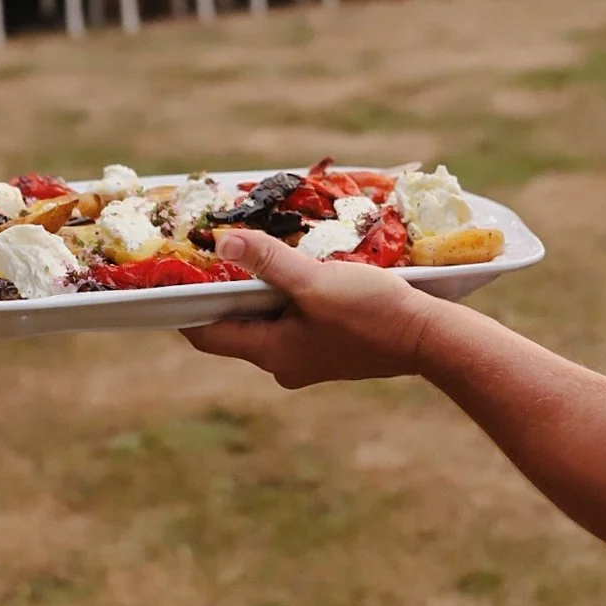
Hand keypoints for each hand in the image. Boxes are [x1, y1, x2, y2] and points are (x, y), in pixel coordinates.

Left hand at [181, 231, 444, 387]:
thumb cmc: (373, 313)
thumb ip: (269, 261)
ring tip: (258, 253)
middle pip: (236, 324)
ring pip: (267, 320)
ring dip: (260, 289)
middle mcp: (283, 364)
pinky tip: (298, 271)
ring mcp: (307, 359)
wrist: (430, 340)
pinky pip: (293, 321)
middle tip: (217, 250)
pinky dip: (287, 297)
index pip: (207, 334)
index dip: (186, 304)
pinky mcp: (329, 350)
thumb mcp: (316, 281)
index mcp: (271, 354)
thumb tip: (223, 241)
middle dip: (227, 288)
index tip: (175, 272)